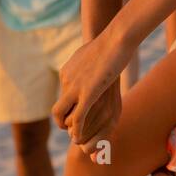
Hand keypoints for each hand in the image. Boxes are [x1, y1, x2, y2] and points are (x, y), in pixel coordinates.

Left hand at [52, 31, 133, 152]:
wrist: (117, 38)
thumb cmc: (112, 41)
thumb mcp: (93, 51)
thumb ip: (88, 60)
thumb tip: (89, 61)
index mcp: (67, 72)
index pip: (64, 96)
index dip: (71, 108)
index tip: (79, 115)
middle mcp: (66, 80)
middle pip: (58, 109)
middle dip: (64, 122)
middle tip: (74, 129)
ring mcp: (75, 87)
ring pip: (62, 115)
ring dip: (69, 128)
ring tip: (77, 136)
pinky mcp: (88, 93)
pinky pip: (78, 118)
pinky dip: (78, 130)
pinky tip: (80, 138)